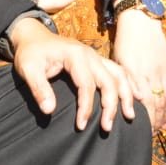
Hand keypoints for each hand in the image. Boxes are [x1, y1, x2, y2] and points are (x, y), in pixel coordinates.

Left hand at [8, 18, 136, 131]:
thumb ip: (38, 88)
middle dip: (111, 105)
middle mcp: (90, 54)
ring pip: (118, 75)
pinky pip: (118, 71)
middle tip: (107, 127)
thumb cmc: (30, 53)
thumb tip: (49, 110)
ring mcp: (96, 57)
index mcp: (75, 55)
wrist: (33, 36)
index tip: (81, 125)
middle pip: (108, 80)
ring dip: (126, 95)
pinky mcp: (97, 61)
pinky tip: (137, 96)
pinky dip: (129, 83)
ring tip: (130, 115)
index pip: (86, 84)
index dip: (86, 107)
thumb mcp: (27, 69)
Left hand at [111, 9, 165, 126]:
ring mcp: (165, 71)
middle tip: (153, 133)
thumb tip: (131, 103)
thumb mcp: (119, 62)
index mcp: (139, 76)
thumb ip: (126, 83)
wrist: (141, 21)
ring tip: (164, 126)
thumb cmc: (125, 42)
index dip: (147, 121)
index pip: (146, 105)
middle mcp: (154, 76)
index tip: (145, 132)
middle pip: (159, 105)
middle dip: (157, 122)